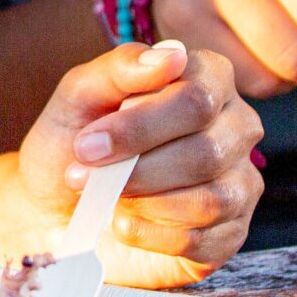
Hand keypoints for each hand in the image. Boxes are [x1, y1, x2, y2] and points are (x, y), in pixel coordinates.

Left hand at [14, 41, 263, 287]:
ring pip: (209, 199)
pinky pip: (202, 240)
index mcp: (208, 80)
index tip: (87, 144)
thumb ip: (121, 67)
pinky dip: (151, 235)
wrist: (57, 207)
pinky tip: (122, 223)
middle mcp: (235, 127)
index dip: (139, 126)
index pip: (197, 97)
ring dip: (143, 202)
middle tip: (83, 176)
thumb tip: (171, 56)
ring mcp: (239, 183)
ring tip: (104, 198)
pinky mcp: (229, 234)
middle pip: (206, 151)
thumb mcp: (80, 94)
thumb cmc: (75, 142)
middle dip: (136, 169)